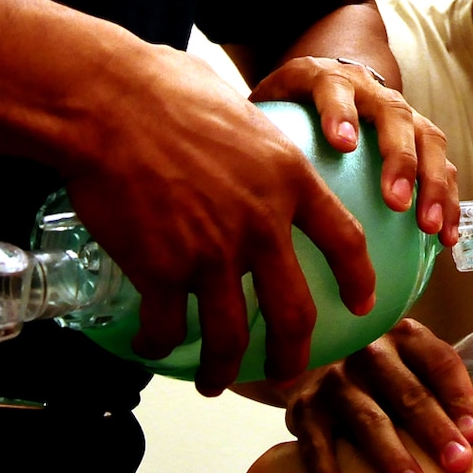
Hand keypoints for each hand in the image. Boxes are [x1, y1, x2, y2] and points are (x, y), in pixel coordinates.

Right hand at [65, 47, 376, 392]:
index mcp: (290, 178)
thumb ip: (257, 148)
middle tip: (285, 372)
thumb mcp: (240, 110)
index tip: (363, 303)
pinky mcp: (161, 269)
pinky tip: (152, 343)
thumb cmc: (166, 91)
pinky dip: (159, 344)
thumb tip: (250, 155)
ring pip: (230, 336)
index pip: (346, 239)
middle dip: (292, 355)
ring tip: (213, 382)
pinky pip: (167, 328)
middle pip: (294, 312)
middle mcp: (261, 223)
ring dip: (222, 368)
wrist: (109, 103)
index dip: (359, 278)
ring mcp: (212, 251)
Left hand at [252, 55, 459, 244]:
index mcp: (328, 78)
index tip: (341, 143)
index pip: (335, 87)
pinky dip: (448, 201)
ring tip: (427, 227)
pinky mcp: (423, 137)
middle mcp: (373, 92)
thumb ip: (249, 129)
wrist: (333, 77)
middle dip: (399, 158)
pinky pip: (443, 167)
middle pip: (393, 117)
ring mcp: (404, 113)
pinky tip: (444, 240)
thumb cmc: (290, 105)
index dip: (341, 112)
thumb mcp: (267, 103)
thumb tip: (212, 185)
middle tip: (395, 201)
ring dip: (432, 185)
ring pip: (429, 141)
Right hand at [282, 320, 472, 472]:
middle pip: (409, 394)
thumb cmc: (376, 372)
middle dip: (435, 432)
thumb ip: (441, 386)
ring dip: (394, 458)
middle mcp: (369, 352)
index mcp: (406, 337)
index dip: (461, 399)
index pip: (441, 364)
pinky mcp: (304, 409)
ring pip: (369, 422)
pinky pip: (318, 447)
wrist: (310, 362)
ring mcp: (335, 380)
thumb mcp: (410, 363)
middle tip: (457, 463)